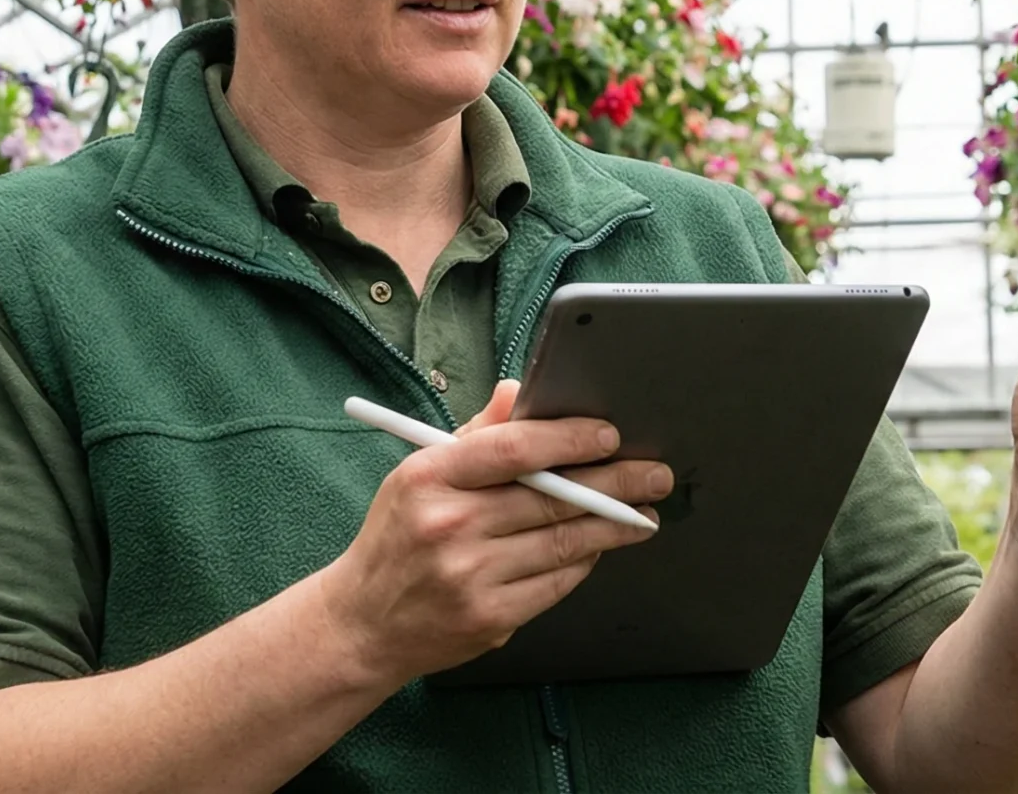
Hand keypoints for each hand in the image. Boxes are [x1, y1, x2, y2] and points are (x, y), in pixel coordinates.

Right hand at [317, 379, 667, 685]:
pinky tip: (600, 547)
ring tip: (643, 513)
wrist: (363, 624)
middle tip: (655, 474)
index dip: (569, 438)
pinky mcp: (488, 619)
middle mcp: (449, 526)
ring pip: (563, 543)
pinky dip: (584, 562)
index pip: (514, 449)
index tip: (609, 435)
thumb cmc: (398, 537)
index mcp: (429, 477)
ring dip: (614, 526)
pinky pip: (555, 583)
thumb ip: (476, 434)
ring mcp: (469, 576)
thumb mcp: (419, 473)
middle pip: (552, 498)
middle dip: (615, 484)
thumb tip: (519, 392)